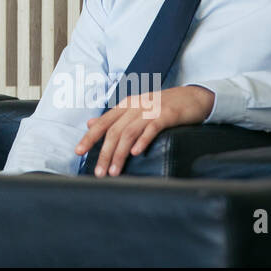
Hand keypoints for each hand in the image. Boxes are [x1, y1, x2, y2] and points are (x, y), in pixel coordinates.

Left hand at [74, 86, 215, 176]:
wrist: (193, 97)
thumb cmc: (163, 106)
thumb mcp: (135, 109)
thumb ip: (114, 118)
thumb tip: (90, 123)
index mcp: (125, 106)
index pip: (102, 123)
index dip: (89, 137)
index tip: (78, 152)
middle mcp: (134, 107)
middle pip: (114, 131)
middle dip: (104, 153)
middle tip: (98, 172)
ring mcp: (150, 110)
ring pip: (129, 132)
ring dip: (120, 153)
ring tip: (114, 171)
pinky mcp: (166, 115)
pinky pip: (151, 128)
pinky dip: (142, 140)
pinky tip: (136, 153)